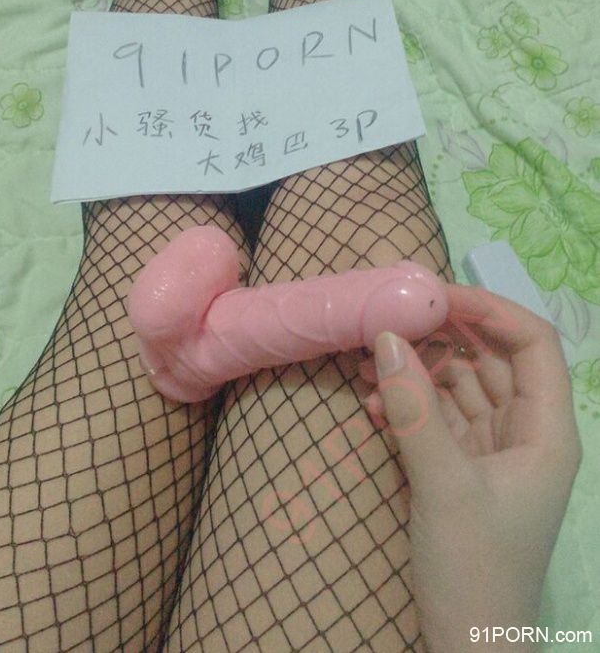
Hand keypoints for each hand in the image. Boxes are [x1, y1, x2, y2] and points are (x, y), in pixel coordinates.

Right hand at [364, 285, 581, 652]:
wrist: (464, 646)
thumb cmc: (475, 568)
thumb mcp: (444, 485)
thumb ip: (414, 409)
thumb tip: (383, 338)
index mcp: (546, 431)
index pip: (532, 344)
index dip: (490, 310)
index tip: (434, 296)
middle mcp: (525, 432)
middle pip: (492, 359)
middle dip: (442, 337)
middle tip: (390, 321)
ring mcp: (492, 449)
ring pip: (460, 385)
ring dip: (417, 370)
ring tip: (368, 361)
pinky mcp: (462, 466)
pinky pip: (437, 416)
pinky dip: (408, 405)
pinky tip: (371, 405)